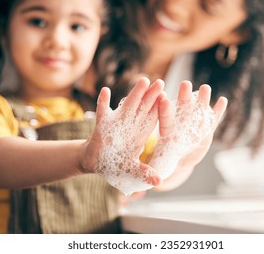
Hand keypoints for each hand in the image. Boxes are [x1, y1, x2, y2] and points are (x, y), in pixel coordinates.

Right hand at [82, 77, 163, 195]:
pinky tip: (105, 91)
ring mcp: (116, 123)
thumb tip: (159, 182)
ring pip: (127, 106)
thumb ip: (143, 173)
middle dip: (151, 96)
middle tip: (161, 82)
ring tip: (143, 80)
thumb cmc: (114, 164)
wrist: (94, 161)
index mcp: (139, 135)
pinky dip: (103, 103)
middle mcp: (130, 126)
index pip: (152, 119)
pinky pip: (102, 112)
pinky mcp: (101, 126)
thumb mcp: (130, 170)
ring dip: (134, 94)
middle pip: (143, 108)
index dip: (160, 109)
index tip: (169, 98)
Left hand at [149, 81, 227, 180]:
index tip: (162, 99)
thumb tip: (151, 185)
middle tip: (185, 84)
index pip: (165, 120)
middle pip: (181, 109)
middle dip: (183, 96)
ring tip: (205, 88)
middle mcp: (181, 125)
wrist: (180, 158)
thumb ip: (155, 171)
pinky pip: (212, 120)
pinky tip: (223, 101)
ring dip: (201, 100)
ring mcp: (195, 126)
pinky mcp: (206, 130)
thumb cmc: (167, 160)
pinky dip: (217, 111)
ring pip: (198, 111)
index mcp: (168, 133)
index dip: (164, 111)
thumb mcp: (160, 167)